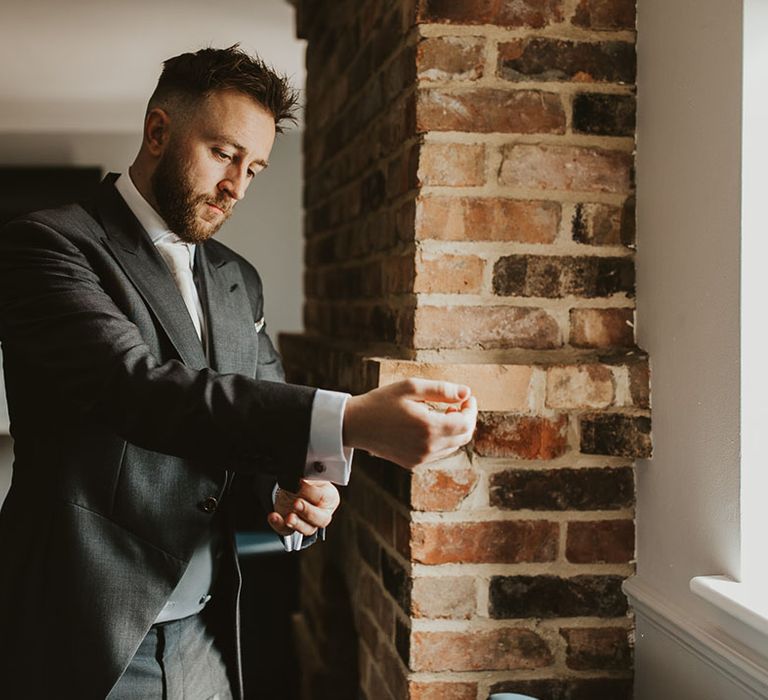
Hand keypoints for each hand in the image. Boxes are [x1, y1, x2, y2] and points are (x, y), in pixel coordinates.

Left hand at [267, 479, 339, 536]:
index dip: (312, 492)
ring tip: (288, 517)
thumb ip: (309, 476)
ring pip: (307, 529)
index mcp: (330, 498)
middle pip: (321, 519)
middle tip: (297, 503)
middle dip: (308, 512)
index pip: (324, 498)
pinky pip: (286, 530)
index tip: (301, 483)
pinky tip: (274, 516)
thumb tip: (303, 478)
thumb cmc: (307, 482)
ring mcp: (307, 523)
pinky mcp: (292, 527)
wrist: (294, 487)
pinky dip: (279, 524)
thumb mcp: (309, 475)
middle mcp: (322, 513)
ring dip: (296, 523)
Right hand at [342, 378, 477, 468]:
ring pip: (452, 446)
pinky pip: (439, 453)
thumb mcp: (411, 387)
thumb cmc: (382, 402)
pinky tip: (430, 425)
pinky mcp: (414, 463)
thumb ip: (442, 390)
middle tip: (457, 403)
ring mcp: (421, 458)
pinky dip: (442, 439)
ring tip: (443, 412)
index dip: (471, 409)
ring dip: (454, 429)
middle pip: (463, 437)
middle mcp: (427, 447)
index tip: (466, 397)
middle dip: (466, 419)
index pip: (466, 423)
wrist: (356, 425)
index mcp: (428, 427)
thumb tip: (466, 392)